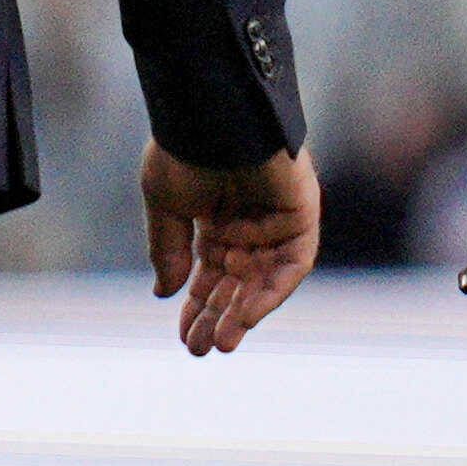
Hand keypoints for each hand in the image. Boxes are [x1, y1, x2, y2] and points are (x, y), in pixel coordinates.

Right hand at [139, 146, 320, 355]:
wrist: (213, 115)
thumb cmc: (185, 151)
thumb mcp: (166, 207)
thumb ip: (169, 251)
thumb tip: (165, 293)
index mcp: (215, 219)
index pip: (209, 273)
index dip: (196, 305)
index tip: (184, 336)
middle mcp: (249, 223)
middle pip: (236, 282)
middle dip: (218, 316)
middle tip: (201, 350)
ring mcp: (277, 220)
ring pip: (264, 280)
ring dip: (243, 312)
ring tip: (221, 343)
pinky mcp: (301, 215)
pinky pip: (292, 264)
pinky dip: (270, 291)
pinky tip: (244, 314)